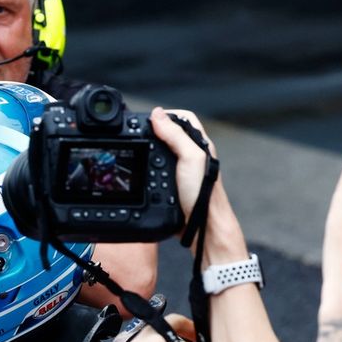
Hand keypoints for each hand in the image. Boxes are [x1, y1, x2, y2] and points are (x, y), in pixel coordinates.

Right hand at [150, 107, 247, 266]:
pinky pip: (158, 172)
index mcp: (199, 144)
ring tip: (138, 150)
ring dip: (150, 151)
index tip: (148, 121)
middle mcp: (192, 155)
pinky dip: (149, 169)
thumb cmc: (203, 195)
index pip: (183, 119)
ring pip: (163, 153)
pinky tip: (144, 173)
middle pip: (171, 134)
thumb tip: (158, 115)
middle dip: (154, 132)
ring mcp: (182, 171)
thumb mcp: (189, 158)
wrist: (202, 225)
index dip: (165, 115)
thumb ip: (175, 136)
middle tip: (138, 135)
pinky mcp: (174, 185)